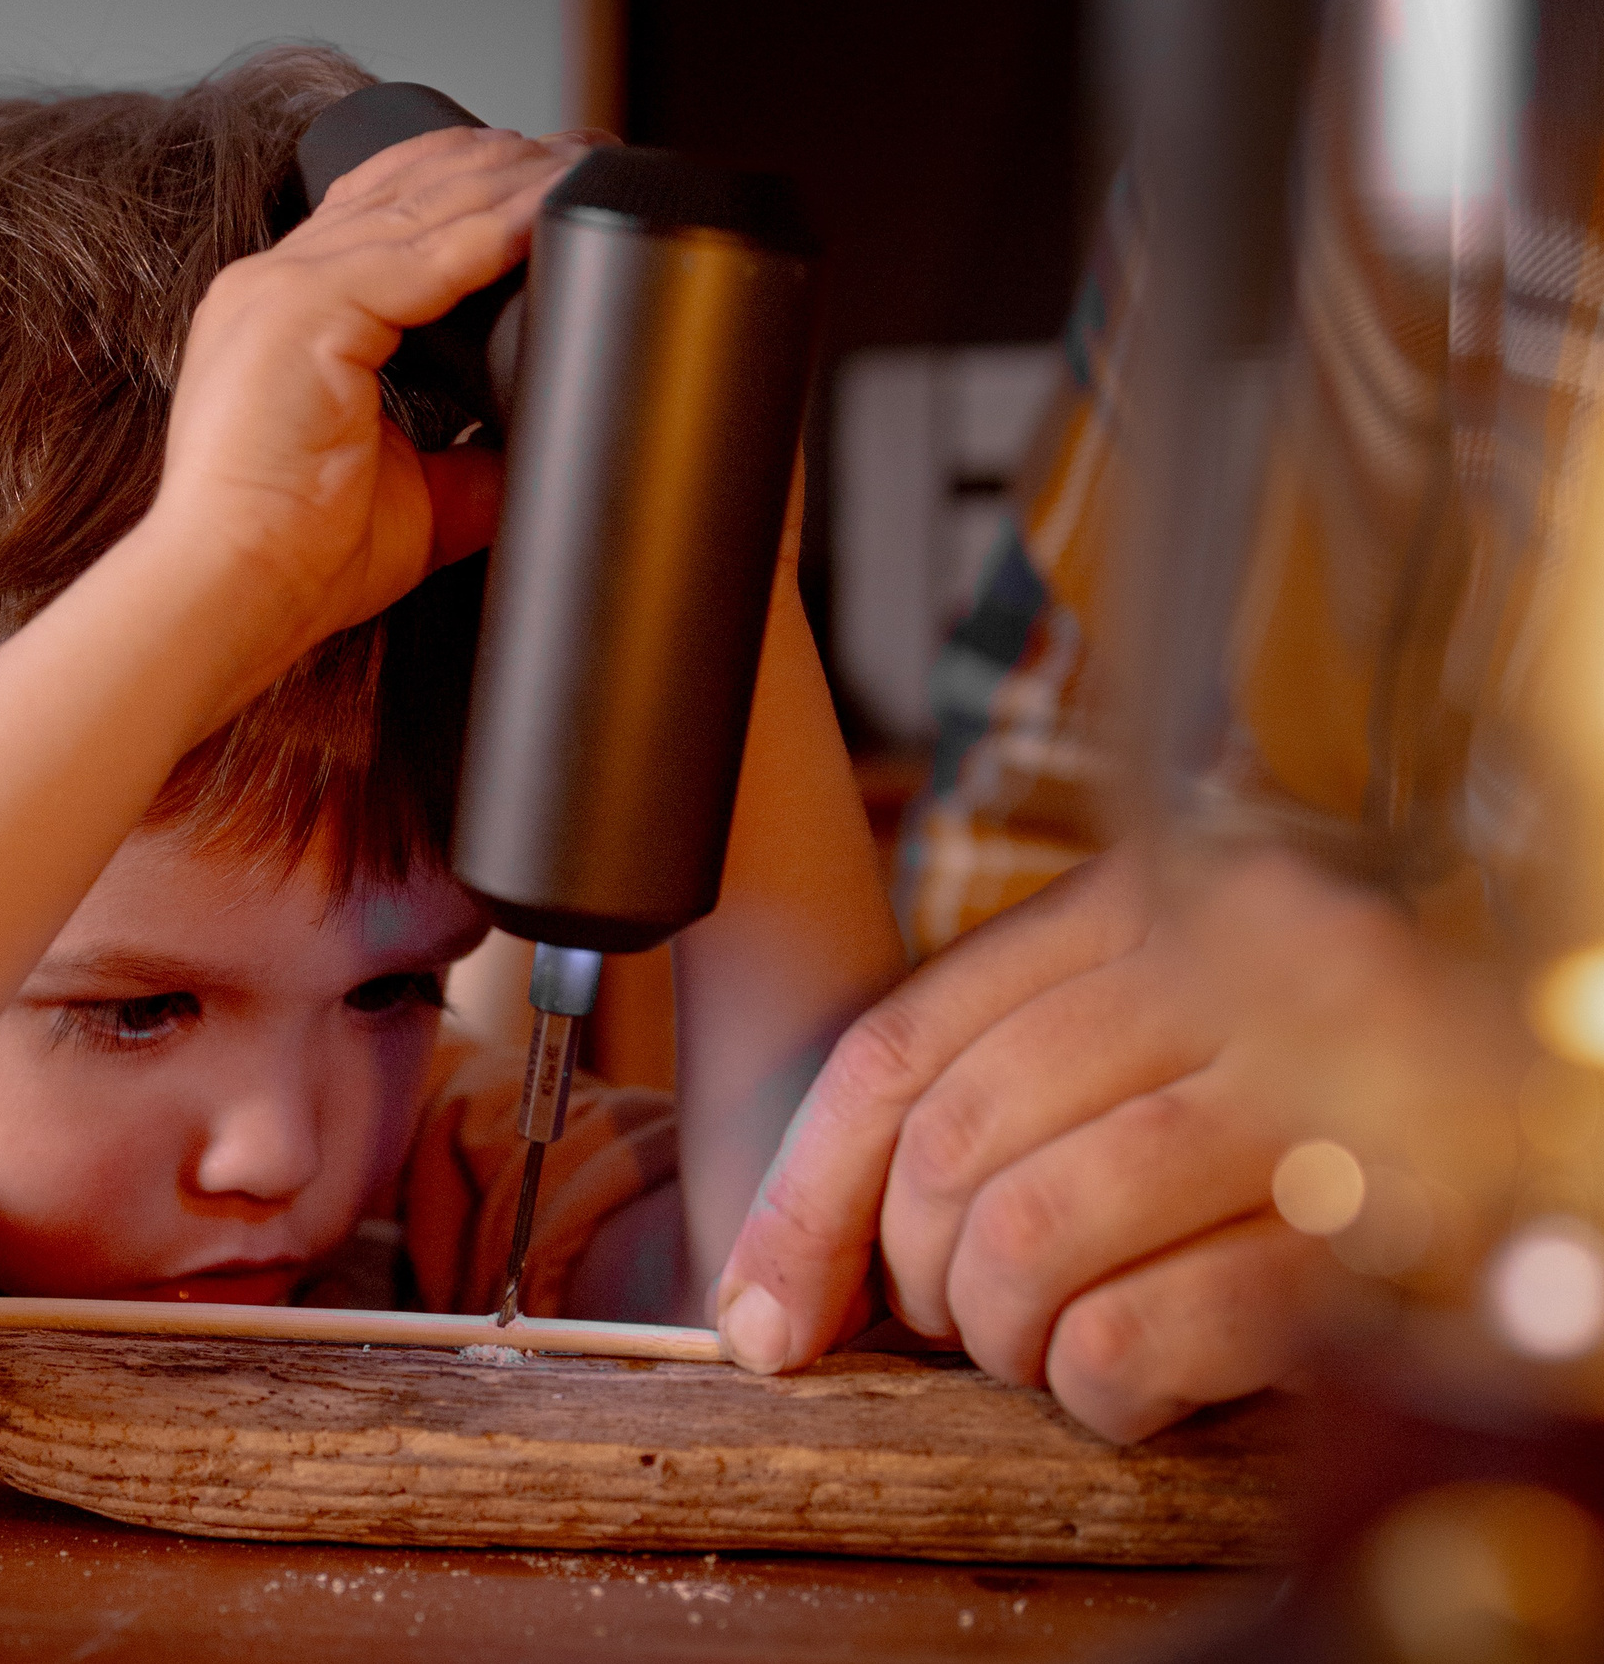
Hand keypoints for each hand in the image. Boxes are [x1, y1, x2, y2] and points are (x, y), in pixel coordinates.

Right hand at [149, 126, 601, 674]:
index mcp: (284, 315)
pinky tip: (547, 209)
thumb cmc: (293, 557)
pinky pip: (422, 254)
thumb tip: (539, 450)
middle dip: (502, 164)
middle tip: (588, 152)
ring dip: (510, 181)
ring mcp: (282, 290)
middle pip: (405, 188)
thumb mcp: (411, 495)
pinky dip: (493, 229)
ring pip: (419, 206)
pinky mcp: (303, 312)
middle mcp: (274, 285)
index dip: (466, 186)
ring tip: (585, 162)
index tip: (542, 180)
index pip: (380, 213)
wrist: (233, 592)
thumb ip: (469, 463)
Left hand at [709, 843, 1522, 1441]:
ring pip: (1034, 1236)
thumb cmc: (1322, 1086)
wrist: (1557, 1102)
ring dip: (1011, 1333)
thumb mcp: (1157, 1034)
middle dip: (920, 1277)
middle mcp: (1237, 966)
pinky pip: (1146, 1332)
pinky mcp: (1390, 1227)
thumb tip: (779, 1276)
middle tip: (966, 1321)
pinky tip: (1132, 1380)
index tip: (763, 1311)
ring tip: (1056, 1345)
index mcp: (1150, 900)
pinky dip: (1101, 1387)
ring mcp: (1323, 1087)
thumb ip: (999, 1086)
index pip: (901, 1049)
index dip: (803, 1194)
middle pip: (955, 1147)